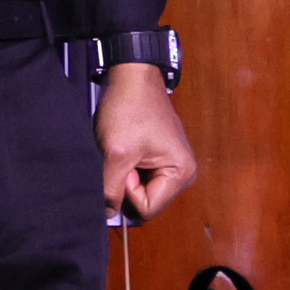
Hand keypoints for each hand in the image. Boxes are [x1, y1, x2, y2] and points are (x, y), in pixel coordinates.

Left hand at [98, 68, 197, 219]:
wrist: (132, 75)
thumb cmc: (130, 107)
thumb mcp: (116, 152)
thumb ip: (110, 189)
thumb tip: (106, 214)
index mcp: (181, 174)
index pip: (147, 209)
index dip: (128, 190)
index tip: (126, 162)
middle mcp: (182, 173)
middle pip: (146, 201)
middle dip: (127, 184)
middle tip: (123, 155)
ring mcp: (172, 165)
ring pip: (140, 190)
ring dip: (125, 175)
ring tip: (124, 149)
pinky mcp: (160, 157)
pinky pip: (140, 177)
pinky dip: (127, 166)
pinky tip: (126, 147)